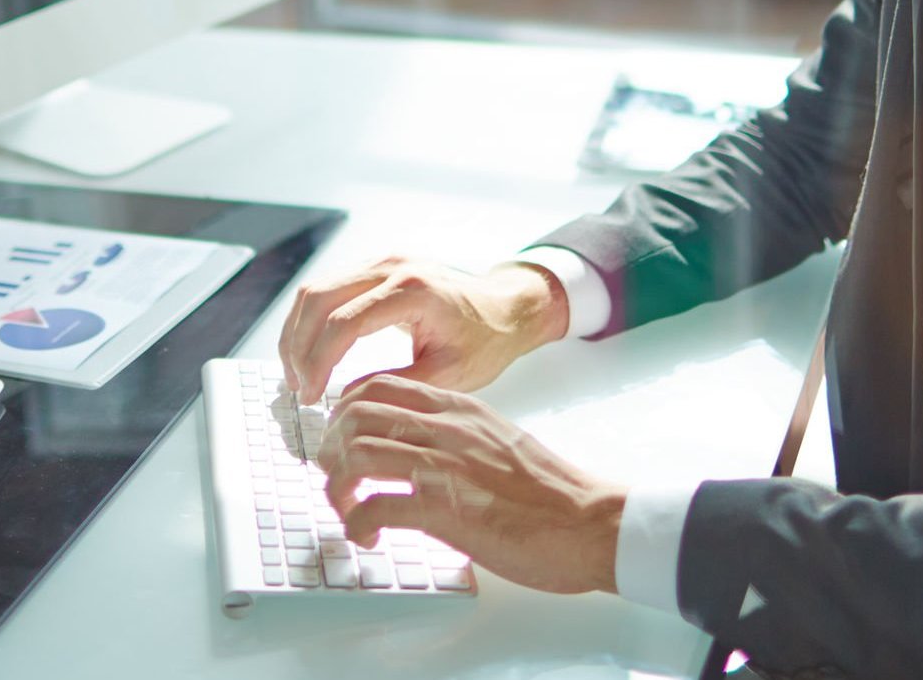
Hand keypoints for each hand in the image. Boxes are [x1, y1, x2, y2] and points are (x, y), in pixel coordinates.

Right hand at [277, 258, 566, 405]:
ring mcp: (380, 262)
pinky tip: (309, 353)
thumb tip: (344, 401)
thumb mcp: (447, 375)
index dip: (319, 362)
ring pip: (314, 290)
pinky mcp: (373, 268)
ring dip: (297, 333)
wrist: (504, 308)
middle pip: (318, 298)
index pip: (344, 324)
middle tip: (298, 389)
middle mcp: (391, 267)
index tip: (312, 397)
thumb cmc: (484, 341)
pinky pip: (327, 289)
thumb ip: (394, 386)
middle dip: (298, 347)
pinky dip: (310, 322)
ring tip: (297, 375)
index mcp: (412, 291)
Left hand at [318, 375, 623, 594]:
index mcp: (459, 409)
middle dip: (331, 448)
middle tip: (335, 477)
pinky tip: (369, 537)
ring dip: (338, 488)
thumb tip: (418, 452)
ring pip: (357, 455)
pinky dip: (358, 523)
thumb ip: (458, 438)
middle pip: (356, 415)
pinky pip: (376, 506)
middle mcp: (446, 429)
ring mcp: (445, 466)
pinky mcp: (446, 510)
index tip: (340, 439)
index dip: (344, 413)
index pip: (378, 386)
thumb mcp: (498, 442)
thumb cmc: (551, 492)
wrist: (591, 522)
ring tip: (348, 510)